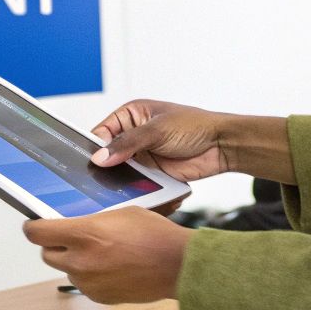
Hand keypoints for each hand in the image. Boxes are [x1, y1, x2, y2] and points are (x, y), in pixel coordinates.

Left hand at [22, 207, 193, 303]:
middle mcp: (80, 261)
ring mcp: (88, 282)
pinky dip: (91, 276)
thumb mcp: (119, 213)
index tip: (34, 224)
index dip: (32, 227)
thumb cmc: (154, 236)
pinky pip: (83, 284)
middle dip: (55, 245)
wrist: (177, 265)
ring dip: (75, 261)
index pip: (36, 233)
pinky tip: (111, 266)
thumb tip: (74, 225)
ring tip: (101, 252)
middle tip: (71, 237)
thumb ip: (90, 221)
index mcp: (84, 235)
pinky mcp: (98, 297)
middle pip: (46, 254)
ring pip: (66, 270)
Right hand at [90, 101, 230, 180]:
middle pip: (108, 153)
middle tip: (98, 178)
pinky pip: (136, 183)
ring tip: (113, 189)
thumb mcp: (156, 130)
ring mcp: (142, 156)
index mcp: (131, 115)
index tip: (89, 161)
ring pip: (120, 171)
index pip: (102, 131)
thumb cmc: (195, 126)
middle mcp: (133, 136)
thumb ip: (127, 144)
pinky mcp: (152, 173)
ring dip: (119, 179)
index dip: (94, 146)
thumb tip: (100, 157)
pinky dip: (134, 189)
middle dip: (105, 166)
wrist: (221, 146)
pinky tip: (131, 194)